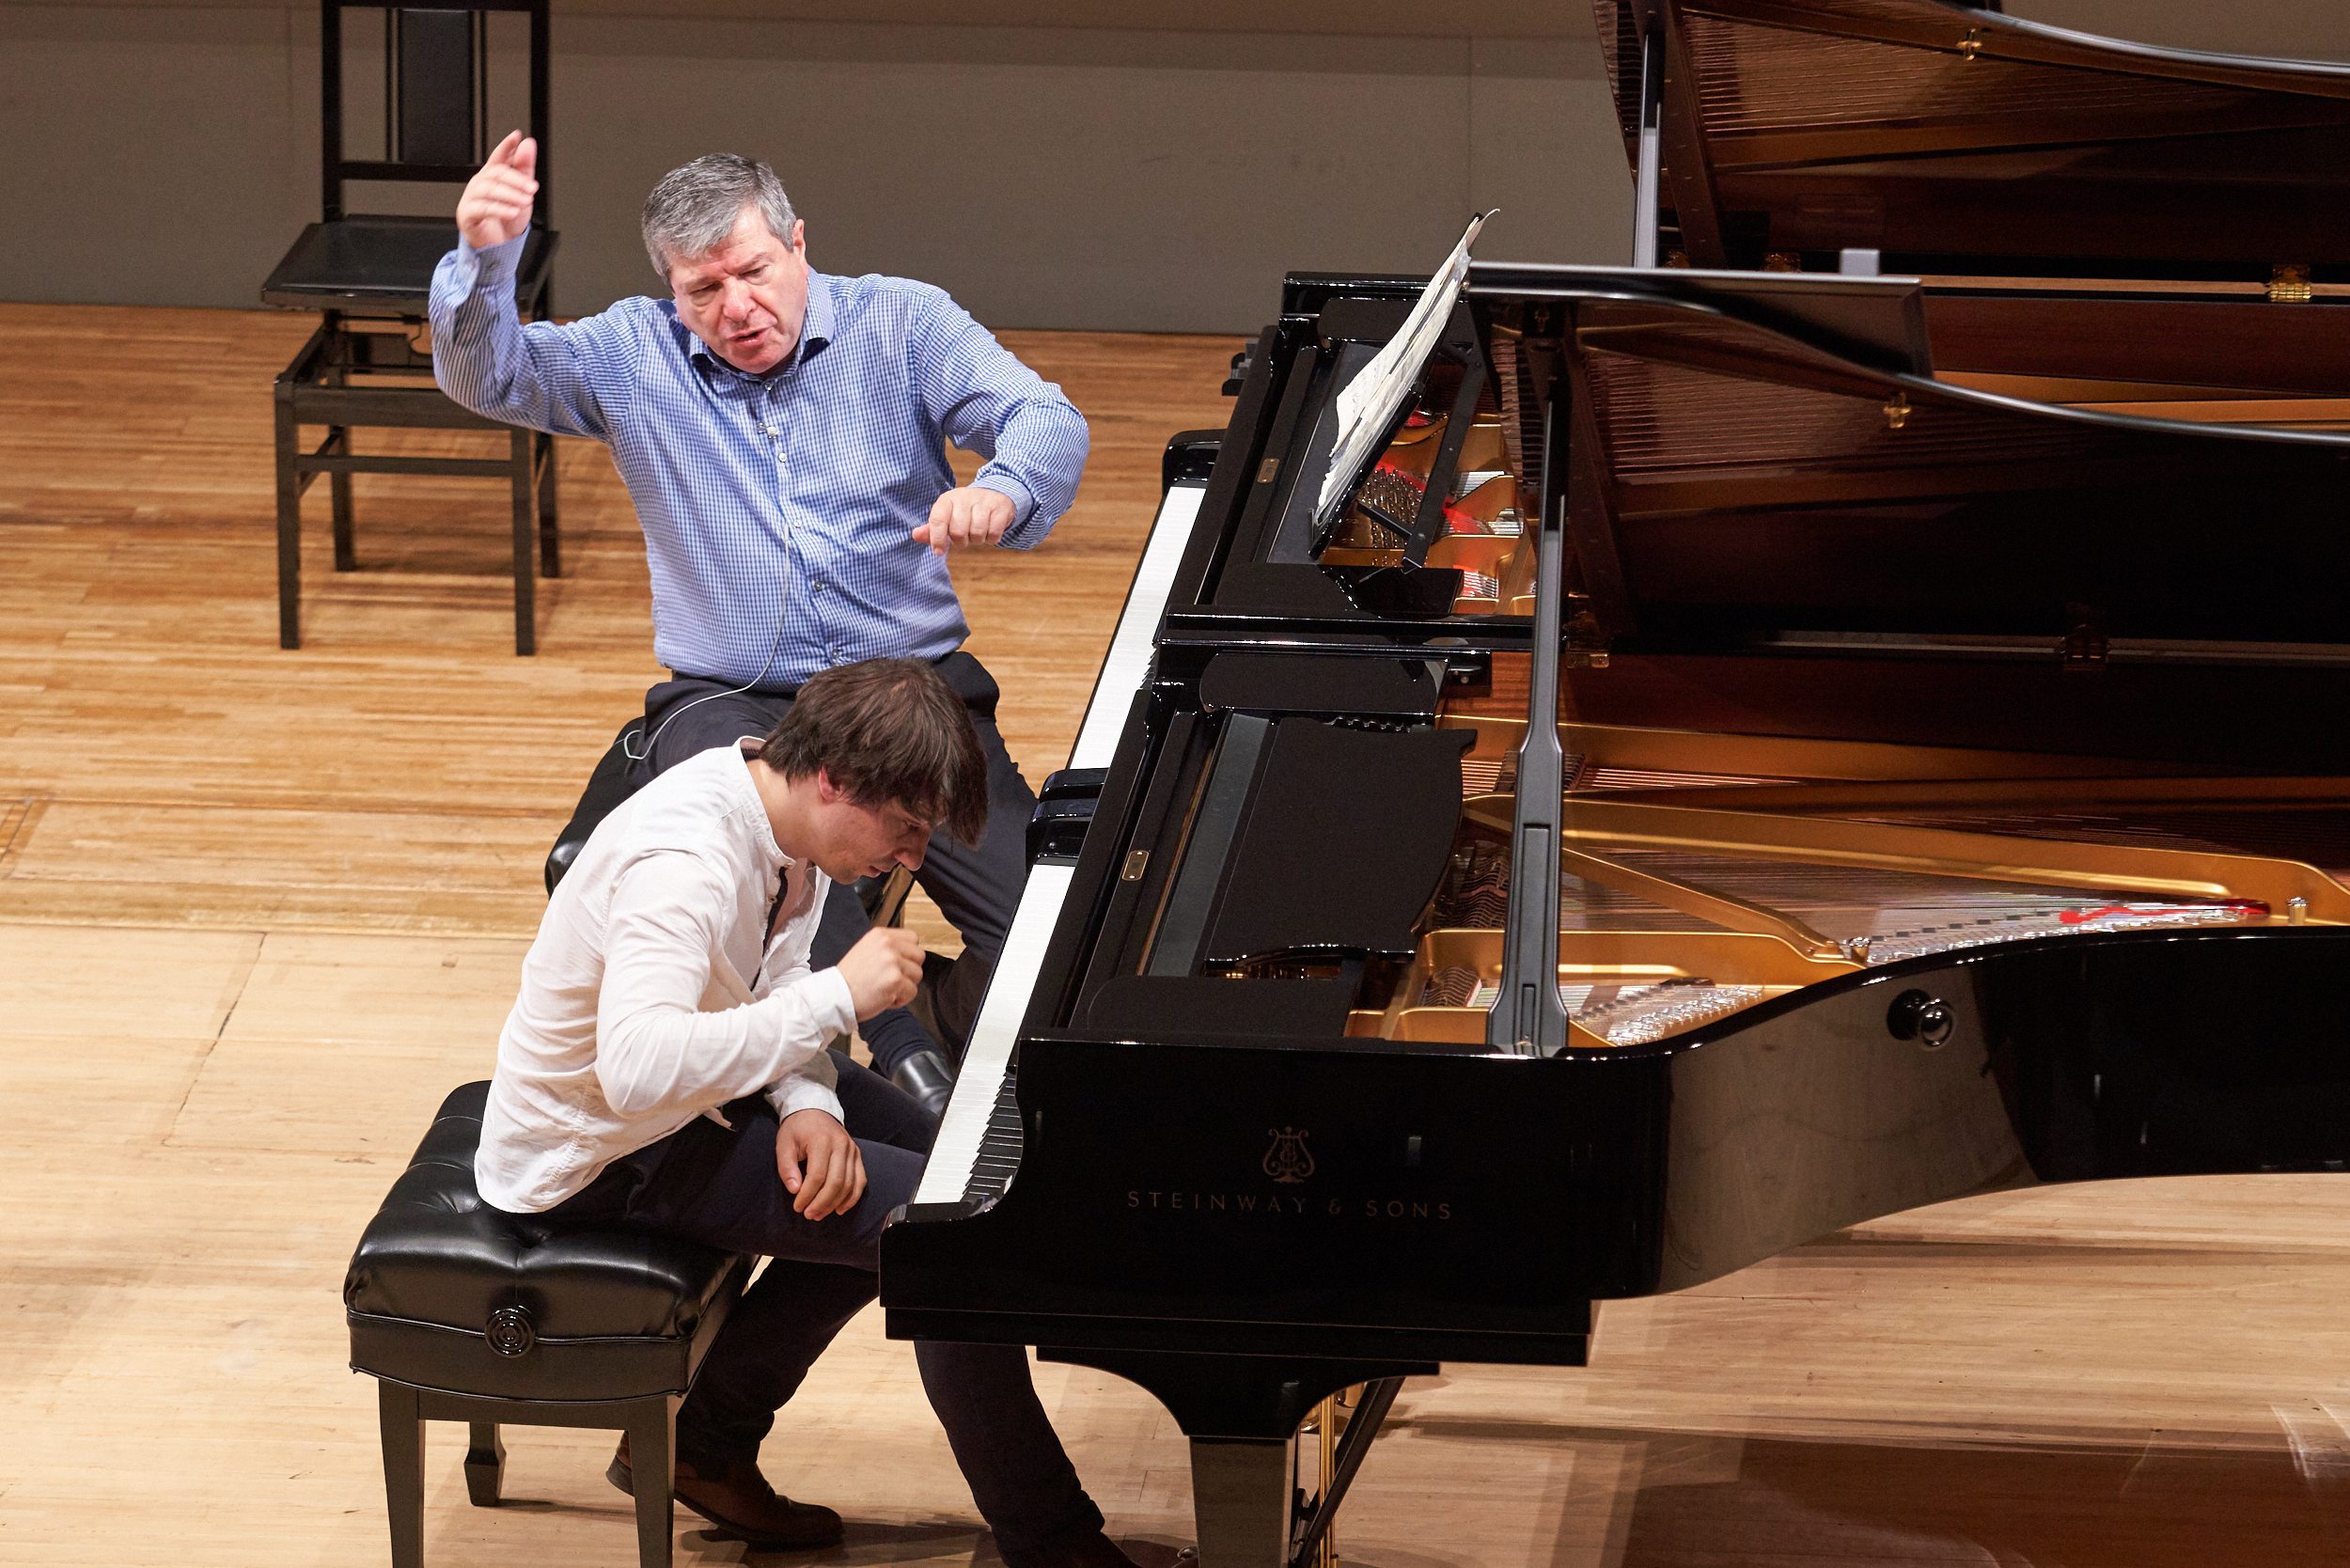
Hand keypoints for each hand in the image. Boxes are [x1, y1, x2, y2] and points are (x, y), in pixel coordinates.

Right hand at [456, 131, 537, 250]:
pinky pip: (482, 208)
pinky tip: (513, 211)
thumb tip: (527, 144)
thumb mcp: (522, 193)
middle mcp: (480, 184)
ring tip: (526, 201)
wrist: (498, 247)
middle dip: (516, 179)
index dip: (506, 146)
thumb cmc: (506, 220)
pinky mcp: (468, 214)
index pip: (499, 156)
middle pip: (496, 173)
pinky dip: (500, 209)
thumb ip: (524, 169)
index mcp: (493, 176)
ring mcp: (472, 198)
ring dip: (510, 195)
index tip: (516, 136)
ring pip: (489, 190)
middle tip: (532, 187)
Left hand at [776, 1109, 865, 1219]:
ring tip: (820, 1214)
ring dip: (835, 1203)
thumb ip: (786, 1167)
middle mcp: (841, 1145)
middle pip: (836, 1182)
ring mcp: (852, 1150)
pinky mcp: (857, 1155)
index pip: (817, 1176)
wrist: (814, 1109)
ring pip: (849, 1184)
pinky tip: (840, 1208)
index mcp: (822, 1141)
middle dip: (822, 1203)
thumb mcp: (784, 1144)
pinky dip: (852, 1197)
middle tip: (809, 1215)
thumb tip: (795, 1190)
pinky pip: (860, 1180)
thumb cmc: (797, 1128)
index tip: (797, 1206)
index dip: (807, 1195)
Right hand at [836, 926, 921, 1018]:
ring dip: (905, 986)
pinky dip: (901, 1000)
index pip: (913, 938)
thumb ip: (887, 948)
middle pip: (919, 956)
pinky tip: (885, 998)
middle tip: (891, 979)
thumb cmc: (848, 979)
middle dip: (909, 970)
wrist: (835, 996)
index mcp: (880, 935)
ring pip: (918, 974)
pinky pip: (912, 991)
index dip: (908, 955)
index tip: (897, 965)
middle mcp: (887, 944)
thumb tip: (909, 953)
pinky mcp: (895, 980)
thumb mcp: (865, 950)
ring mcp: (892, 961)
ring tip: (885, 988)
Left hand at [911, 486, 1015, 555]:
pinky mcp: (1000, 507)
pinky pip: (993, 533)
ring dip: (977, 540)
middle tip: (964, 537)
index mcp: (947, 500)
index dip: (936, 539)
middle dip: (961, 542)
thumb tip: (914, 535)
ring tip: (977, 532)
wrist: (993, 496)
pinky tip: (990, 530)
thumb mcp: (946, 517)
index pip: (938, 520)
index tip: (939, 552)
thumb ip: (931, 529)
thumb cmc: (964, 512)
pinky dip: (992, 539)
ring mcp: (983, 501)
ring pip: (977, 533)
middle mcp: (964, 497)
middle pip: (958, 531)